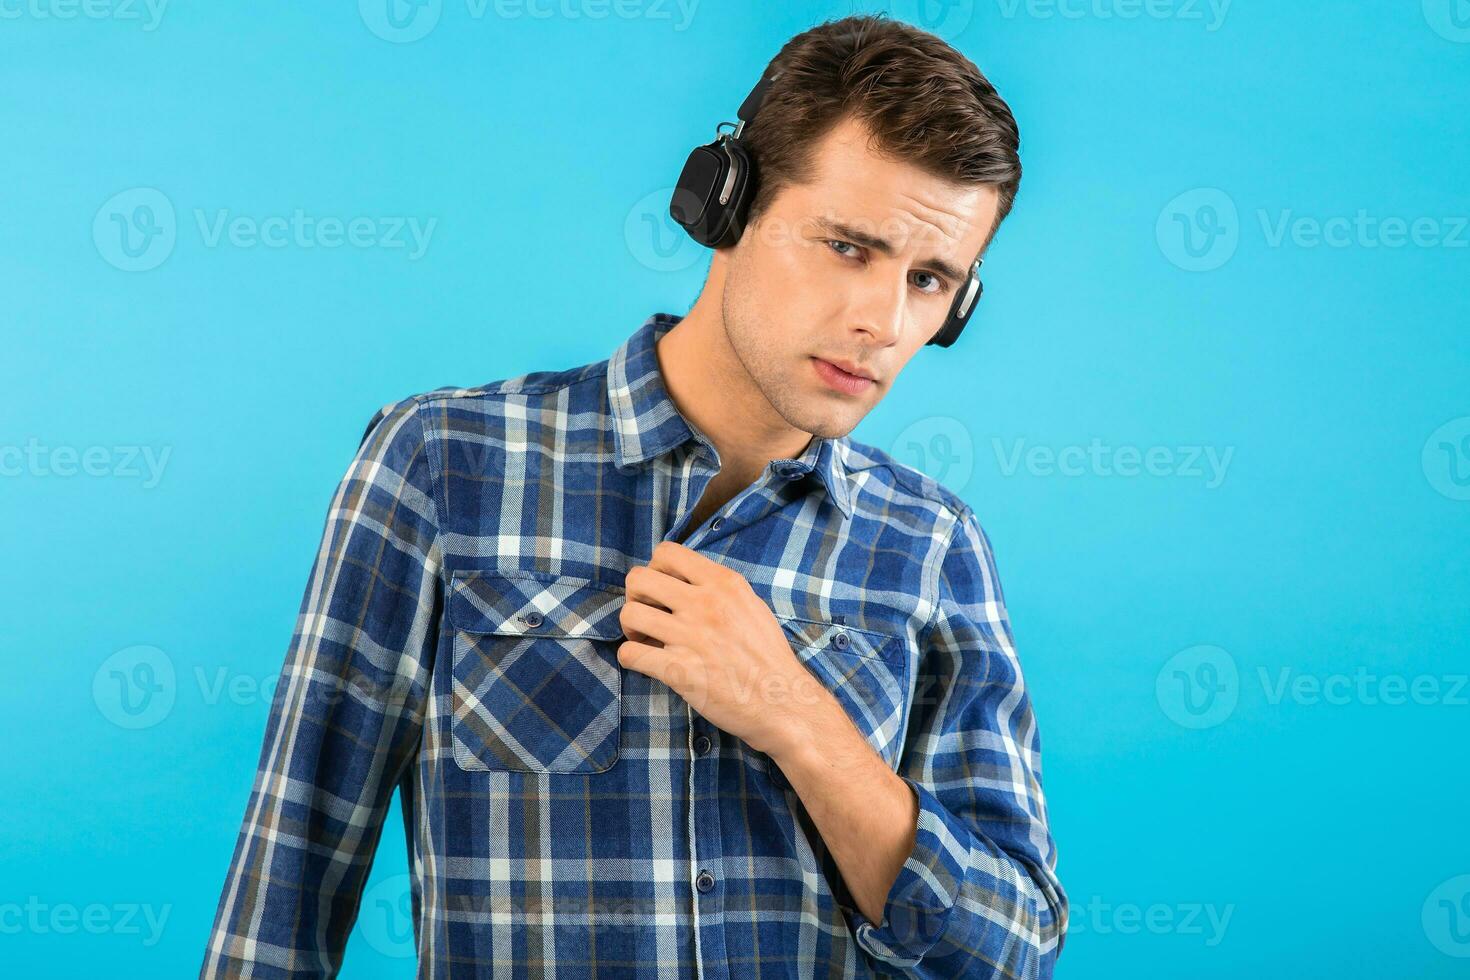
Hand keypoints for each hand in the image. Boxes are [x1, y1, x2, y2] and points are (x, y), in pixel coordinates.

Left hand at [616, 540, 837, 758]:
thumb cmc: (768, 657)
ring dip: (630, 628)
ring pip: (629, 614)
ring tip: (645, 641)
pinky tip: (646, 663)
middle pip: (639, 578)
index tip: (662, 591)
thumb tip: (685, 582)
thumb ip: (718, 589)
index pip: (667, 552)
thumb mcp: (751, 606)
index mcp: (723, 583)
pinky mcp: (679, 670)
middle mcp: (705, 604)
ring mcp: (690, 636)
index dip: (655, 570)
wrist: (783, 702)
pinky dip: (631, 658)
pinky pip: (631, 654)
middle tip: (647, 616)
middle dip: (635, 596)